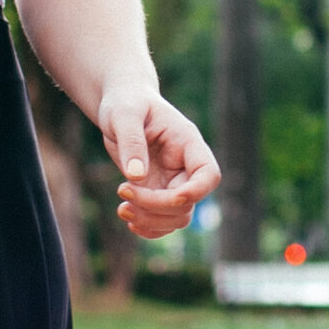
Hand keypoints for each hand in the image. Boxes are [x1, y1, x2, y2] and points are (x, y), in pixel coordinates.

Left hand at [96, 87, 220, 239]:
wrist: (121, 104)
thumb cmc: (126, 101)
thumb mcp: (124, 114)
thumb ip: (131, 141)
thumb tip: (136, 176)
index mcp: (187, 142)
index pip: (208, 175)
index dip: (195, 192)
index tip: (169, 197)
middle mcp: (185, 165)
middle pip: (188, 202)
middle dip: (155, 207)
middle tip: (122, 191)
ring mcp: (173, 181)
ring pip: (177, 217)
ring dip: (150, 220)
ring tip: (121, 208)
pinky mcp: (158, 191)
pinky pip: (163, 220)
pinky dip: (148, 227)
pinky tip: (127, 217)